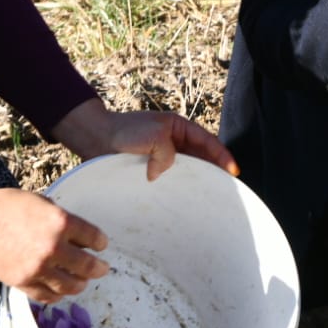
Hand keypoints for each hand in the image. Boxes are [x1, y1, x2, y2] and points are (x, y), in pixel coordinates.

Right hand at [0, 185, 108, 302]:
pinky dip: (58, 295)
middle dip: (98, 268)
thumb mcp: (41, 202)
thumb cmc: (8, 206)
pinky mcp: (23, 282)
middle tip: (102, 269)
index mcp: (60, 222)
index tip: (101, 245)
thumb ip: (61, 219)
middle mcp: (53, 247)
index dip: (100, 243)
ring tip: (83, 282)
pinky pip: (48, 296)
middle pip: (86, 265)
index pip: (93, 237)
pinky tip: (61, 291)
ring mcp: (38, 268)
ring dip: (81, 284)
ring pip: (70, 285)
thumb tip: (77, 236)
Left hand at [50, 99, 238, 180]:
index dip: (222, 156)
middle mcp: (173, 141)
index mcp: (178, 126)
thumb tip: (160, 174)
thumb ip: (167, 154)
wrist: (94, 138)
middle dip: (213, 170)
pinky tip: (181, 200)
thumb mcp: (153, 136)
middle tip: (226, 188)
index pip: (207, 141)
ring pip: (186, 170)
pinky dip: (177, 187)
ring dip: (195, 181)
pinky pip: (169, 179)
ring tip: (207, 197)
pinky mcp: (150, 168)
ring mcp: (162, 155)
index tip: (233, 172)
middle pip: (200, 157)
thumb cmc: (123, 131)